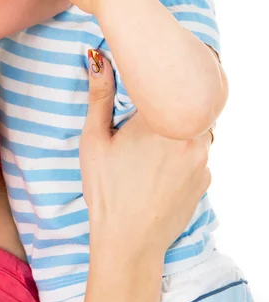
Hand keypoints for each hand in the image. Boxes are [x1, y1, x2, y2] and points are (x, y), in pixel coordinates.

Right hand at [81, 49, 210, 254]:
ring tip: (151, 135)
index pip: (166, 81)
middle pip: (187, 101)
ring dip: (179, 122)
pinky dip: (185, 147)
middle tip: (147, 104)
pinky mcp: (206, 178)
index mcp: (161, 121)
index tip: (146, 75)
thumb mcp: (94, 139)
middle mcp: (191, 136)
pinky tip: (160, 162)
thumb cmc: (106, 191)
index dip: (156, 76)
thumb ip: (99, 95)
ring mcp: (203, 159)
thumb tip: (97, 58)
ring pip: (196, 124)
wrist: (128, 243)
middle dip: (169, 99)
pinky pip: (200, 150)